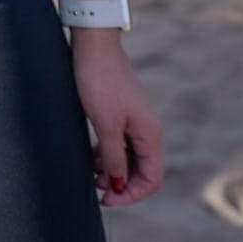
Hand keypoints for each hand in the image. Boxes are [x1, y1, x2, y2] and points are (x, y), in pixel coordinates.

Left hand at [71, 32, 163, 206]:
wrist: (92, 43)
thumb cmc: (99, 81)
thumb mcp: (105, 124)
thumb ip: (114, 157)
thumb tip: (119, 185)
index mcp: (149, 134)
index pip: (152, 178)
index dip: (132, 194)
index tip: (107, 198)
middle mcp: (146, 129)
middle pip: (141, 170)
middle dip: (121, 184)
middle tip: (96, 189)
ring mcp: (133, 119)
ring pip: (128, 156)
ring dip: (112, 169)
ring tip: (90, 174)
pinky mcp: (119, 110)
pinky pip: (118, 142)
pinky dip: (107, 153)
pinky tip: (90, 157)